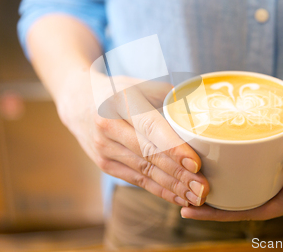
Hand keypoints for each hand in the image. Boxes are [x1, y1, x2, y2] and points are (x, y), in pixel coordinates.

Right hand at [56, 70, 208, 206]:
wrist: (78, 102)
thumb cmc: (118, 90)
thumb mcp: (140, 84)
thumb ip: (169, 96)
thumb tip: (200, 111)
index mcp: (121, 102)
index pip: (150, 128)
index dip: (173, 148)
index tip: (195, 163)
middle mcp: (109, 127)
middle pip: (149, 155)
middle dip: (179, 175)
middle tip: (203, 187)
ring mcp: (104, 148)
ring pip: (144, 172)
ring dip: (173, 187)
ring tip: (197, 197)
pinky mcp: (105, 164)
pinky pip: (136, 180)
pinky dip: (159, 190)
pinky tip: (178, 198)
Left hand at [180, 109, 282, 220]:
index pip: (251, 209)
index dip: (222, 213)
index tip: (192, 209)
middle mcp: (278, 185)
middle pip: (239, 197)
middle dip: (208, 199)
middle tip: (176, 193)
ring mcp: (273, 169)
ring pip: (238, 179)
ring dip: (214, 179)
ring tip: (183, 174)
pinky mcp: (270, 152)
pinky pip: (245, 159)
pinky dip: (227, 158)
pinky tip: (208, 150)